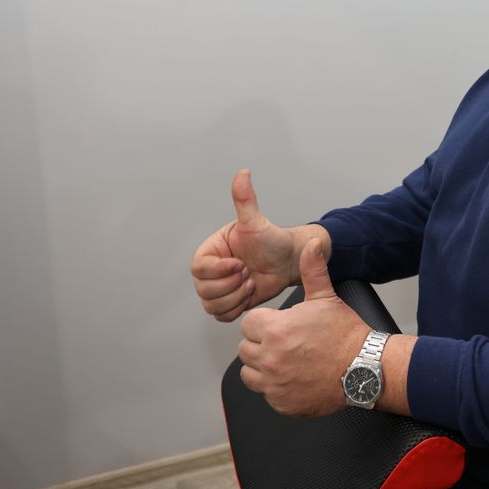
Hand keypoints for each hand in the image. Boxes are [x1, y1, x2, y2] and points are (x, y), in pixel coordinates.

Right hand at [190, 169, 315, 321]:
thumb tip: (242, 172)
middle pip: (203, 289)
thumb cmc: (272, 240)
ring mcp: (219, 288)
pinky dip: (237, 308)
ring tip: (252, 282)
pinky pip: (221, 315)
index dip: (220, 270)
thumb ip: (245, 199)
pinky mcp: (229, 302)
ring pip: (211, 304)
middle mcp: (212, 270)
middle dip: (231, 285)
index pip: (199, 267)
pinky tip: (251, 294)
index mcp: (212, 250)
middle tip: (249, 273)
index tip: (241, 263)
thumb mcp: (256, 221)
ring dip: (236, 297)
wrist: (288, 261)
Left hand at [237, 237, 367, 416]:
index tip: (282, 325)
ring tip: (287, 360)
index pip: (249, 324)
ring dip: (262, 366)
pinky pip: (265, 393)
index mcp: (275, 330)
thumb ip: (312, 270)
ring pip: (249, 373)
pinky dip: (275, 387)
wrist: (364, 369)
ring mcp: (274, 384)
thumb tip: (311, 243)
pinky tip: (295, 377)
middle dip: (262, 344)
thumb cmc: (345, 333)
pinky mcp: (280, 403)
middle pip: (245, 348)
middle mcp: (269, 358)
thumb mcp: (326, 297)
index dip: (265, 322)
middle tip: (287, 342)